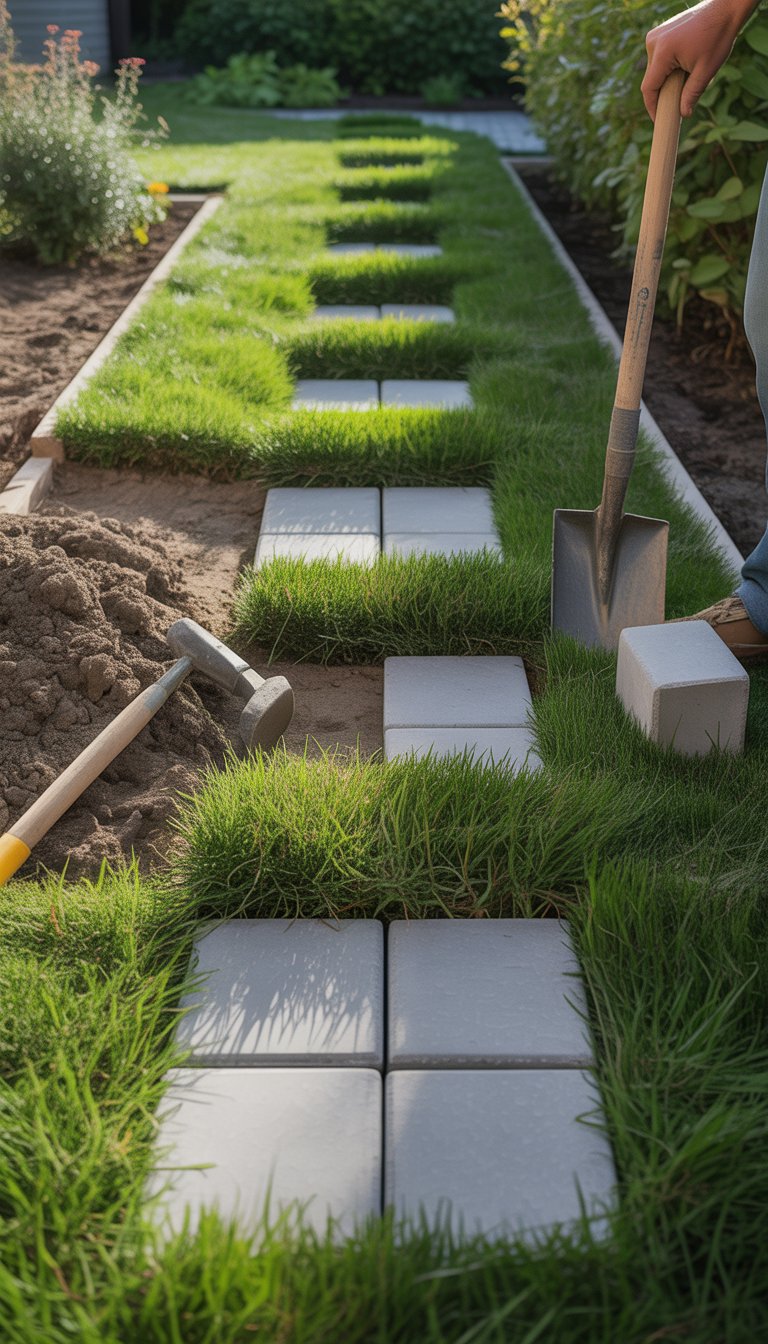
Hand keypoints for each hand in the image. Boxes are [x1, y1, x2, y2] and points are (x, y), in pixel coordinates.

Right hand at [642, 0, 756, 119]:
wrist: (724, 10)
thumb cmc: (717, 37)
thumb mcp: (706, 71)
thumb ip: (692, 94)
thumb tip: (684, 115)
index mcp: (662, 52)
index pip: (649, 88)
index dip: (653, 107)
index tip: (659, 120)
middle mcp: (653, 42)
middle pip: (651, 78)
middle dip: (663, 93)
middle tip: (677, 105)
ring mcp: (655, 36)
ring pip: (655, 69)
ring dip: (667, 79)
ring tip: (686, 79)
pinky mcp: (660, 33)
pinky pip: (659, 58)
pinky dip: (668, 67)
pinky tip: (684, 66)